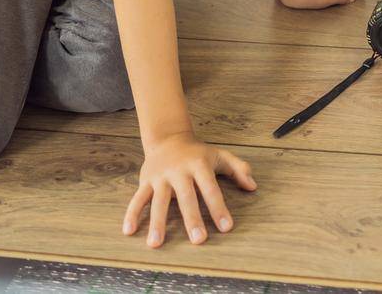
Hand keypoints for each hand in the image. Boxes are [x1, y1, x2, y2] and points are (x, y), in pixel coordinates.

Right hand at [122, 132, 256, 246]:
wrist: (168, 138)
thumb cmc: (198, 153)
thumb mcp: (220, 155)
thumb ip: (239, 168)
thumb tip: (253, 186)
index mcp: (199, 165)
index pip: (211, 188)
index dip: (219, 208)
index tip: (226, 227)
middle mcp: (179, 171)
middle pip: (186, 198)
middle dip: (192, 219)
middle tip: (199, 241)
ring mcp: (161, 176)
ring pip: (158, 201)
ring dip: (157, 222)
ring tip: (156, 244)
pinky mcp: (146, 180)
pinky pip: (138, 198)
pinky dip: (132, 213)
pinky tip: (128, 231)